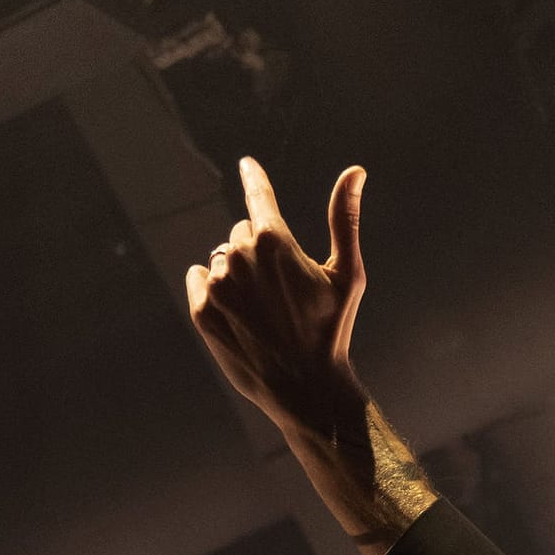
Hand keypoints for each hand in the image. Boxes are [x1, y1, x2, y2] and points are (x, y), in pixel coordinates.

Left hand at [186, 157, 367, 429]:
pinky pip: (198, 278)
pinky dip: (212, 289)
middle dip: (258, 253)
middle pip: (242, 234)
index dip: (254, 178)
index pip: (258, 195)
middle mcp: (240, 256)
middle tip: (280, 292)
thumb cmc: (331, 332)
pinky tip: (236, 314)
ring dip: (236, 274)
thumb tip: (356, 170)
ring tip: (260, 310)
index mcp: (274, 241)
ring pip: (221, 258)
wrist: (305, 390)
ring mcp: (218, 284)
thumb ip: (345, 219)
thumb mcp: (347, 275)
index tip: (247, 164)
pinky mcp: (201, 311)